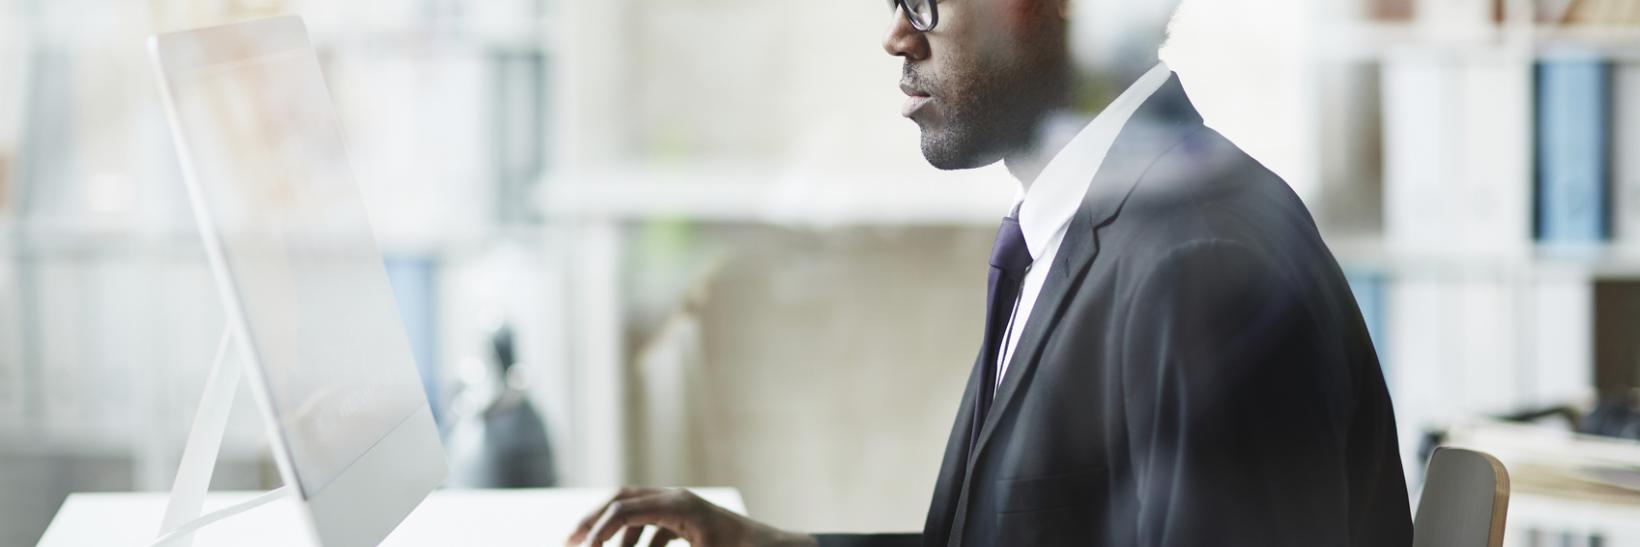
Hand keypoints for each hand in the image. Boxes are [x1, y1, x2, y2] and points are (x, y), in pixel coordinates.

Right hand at [565, 487, 817, 546]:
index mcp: (678, 505)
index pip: (623, 510)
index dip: (598, 532)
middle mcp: (677, 497)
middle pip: (621, 498)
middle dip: (593, 520)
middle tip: (568, 542)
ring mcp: (682, 505)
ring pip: (634, 509)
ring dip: (613, 532)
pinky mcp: (688, 517)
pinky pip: (652, 524)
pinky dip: (636, 541)